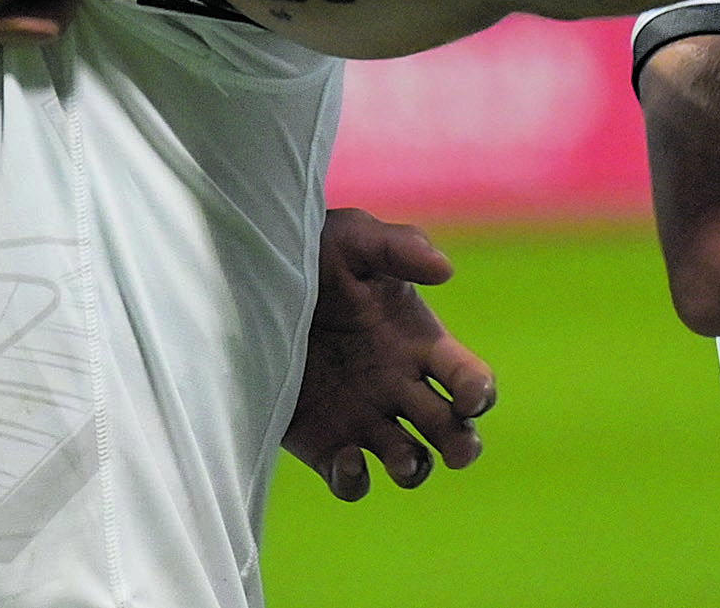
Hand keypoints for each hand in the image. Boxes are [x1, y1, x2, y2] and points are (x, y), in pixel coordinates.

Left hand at [285, 209, 495, 498]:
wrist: (240, 277)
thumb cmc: (309, 250)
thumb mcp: (351, 238)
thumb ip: (398, 247)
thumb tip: (446, 271)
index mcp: (417, 342)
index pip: (468, 378)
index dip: (478, 392)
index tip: (469, 396)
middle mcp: (398, 385)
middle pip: (451, 430)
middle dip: (462, 444)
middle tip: (456, 447)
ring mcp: (362, 416)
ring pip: (410, 462)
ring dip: (414, 467)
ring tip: (401, 456)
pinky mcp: (322, 440)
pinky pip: (351, 479)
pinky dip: (355, 480)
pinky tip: (346, 458)